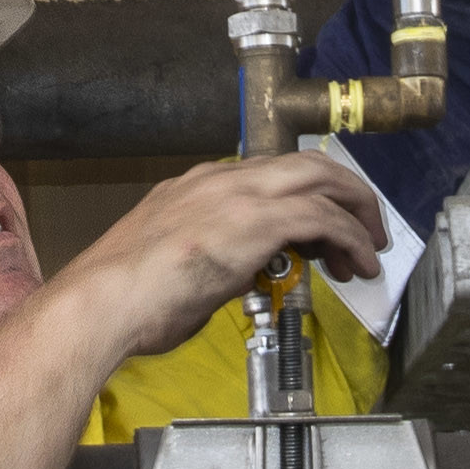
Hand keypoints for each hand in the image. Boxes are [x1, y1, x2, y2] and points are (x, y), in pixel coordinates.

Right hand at [52, 152, 387, 367]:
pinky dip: (351, 238)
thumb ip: (213, 261)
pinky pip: (323, 218)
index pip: (270, 175)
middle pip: (307, 165)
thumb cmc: (124, 298)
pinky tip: (360, 263)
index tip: (322, 232)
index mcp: (197, 186)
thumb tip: (236, 276)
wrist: (101, 303)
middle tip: (364, 230)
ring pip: (322, 180)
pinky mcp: (255, 222)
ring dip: (357, 213)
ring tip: (369, 250)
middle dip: (347, 194)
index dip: (306, 199)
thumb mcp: (175, 265)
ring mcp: (238, 196)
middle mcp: (221, 180)